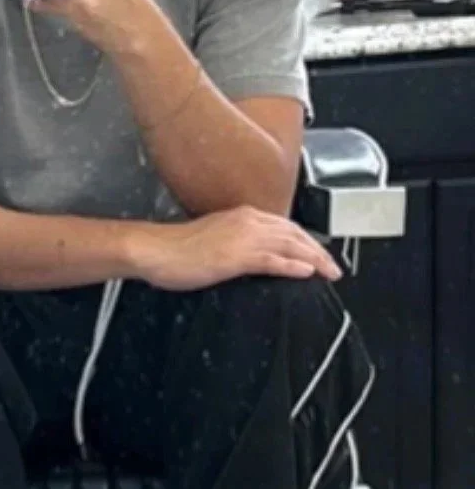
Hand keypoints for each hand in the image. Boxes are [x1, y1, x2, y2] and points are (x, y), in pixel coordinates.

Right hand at [134, 206, 342, 292]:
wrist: (154, 250)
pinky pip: (272, 260)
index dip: (305, 240)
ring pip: (290, 245)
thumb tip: (250, 257)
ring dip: (314, 259)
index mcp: (242, 216)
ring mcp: (243, 238)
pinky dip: (292, 265)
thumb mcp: (213, 239)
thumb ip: (235, 243)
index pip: (284, 226)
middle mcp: (247, 221)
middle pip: (294, 234)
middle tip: (334, 267)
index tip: (318, 253)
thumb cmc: (176, 249)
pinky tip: (307, 272)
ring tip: (329, 272)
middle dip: (317, 250)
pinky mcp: (235, 256)